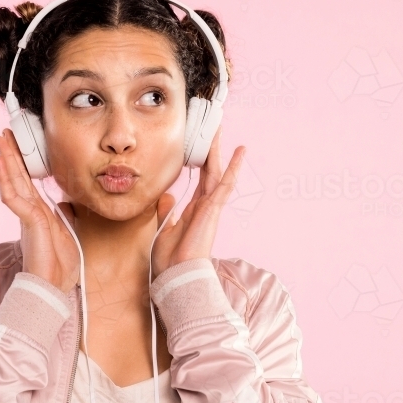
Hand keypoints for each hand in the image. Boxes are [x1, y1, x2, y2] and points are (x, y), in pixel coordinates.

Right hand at [0, 128, 79, 293]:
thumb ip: (63, 216)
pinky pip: (14, 197)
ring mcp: (26, 216)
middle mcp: (29, 211)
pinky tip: (1, 164)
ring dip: (6, 161)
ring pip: (13, 182)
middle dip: (11, 155)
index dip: (22, 164)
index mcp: (38, 213)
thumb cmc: (59, 265)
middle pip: (17, 177)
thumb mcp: (67, 233)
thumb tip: (64, 203)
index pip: (28, 182)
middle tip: (3, 134)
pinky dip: (6, 180)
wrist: (54, 285)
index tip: (17, 146)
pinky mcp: (27, 222)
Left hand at [152, 127, 245, 277]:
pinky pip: (225, 184)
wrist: (176, 274)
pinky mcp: (213, 209)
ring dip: (219, 150)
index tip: (200, 145)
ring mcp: (211, 206)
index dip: (201, 161)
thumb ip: (166, 210)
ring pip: (217, 172)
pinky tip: (240, 151)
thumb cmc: (170, 259)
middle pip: (210, 170)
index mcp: (194, 209)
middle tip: (213, 128)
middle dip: (211, 149)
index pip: (201, 179)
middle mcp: (205, 205)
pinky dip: (233, 167)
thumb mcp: (163, 229)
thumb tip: (168, 195)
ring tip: (220, 130)